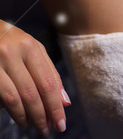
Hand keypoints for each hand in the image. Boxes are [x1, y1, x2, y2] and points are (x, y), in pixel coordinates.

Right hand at [0, 22, 70, 136]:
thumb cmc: (13, 43)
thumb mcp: (33, 50)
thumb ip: (49, 73)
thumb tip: (65, 101)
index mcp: (30, 46)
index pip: (47, 82)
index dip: (55, 106)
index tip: (61, 123)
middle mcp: (12, 53)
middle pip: (32, 92)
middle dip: (42, 116)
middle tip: (47, 130)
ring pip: (14, 99)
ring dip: (26, 117)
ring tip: (33, 125)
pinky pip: (1, 99)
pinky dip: (12, 112)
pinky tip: (19, 117)